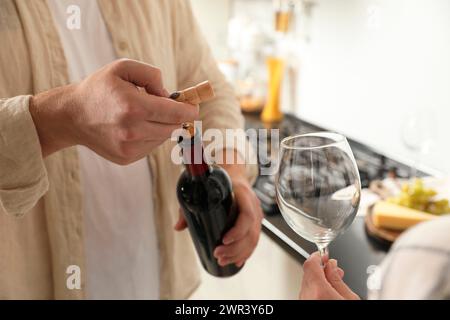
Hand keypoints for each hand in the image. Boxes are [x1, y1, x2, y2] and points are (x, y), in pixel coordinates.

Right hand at [29, 59, 198, 163]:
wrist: (72, 116)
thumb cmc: (99, 88)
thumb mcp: (123, 68)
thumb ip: (152, 75)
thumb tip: (169, 95)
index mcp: (133, 107)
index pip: (176, 113)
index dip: (189, 110)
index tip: (193, 106)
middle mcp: (133, 131)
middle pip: (173, 127)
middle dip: (176, 116)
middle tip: (170, 105)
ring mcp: (130, 148)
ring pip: (163, 137)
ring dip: (162, 125)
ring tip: (143, 113)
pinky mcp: (127, 158)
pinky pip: (151, 146)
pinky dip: (150, 135)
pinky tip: (135, 126)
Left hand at [175, 154, 262, 267]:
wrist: (234, 172)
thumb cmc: (218, 180)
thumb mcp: (202, 189)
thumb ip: (189, 206)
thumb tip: (177, 227)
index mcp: (243, 194)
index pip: (247, 215)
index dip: (237, 231)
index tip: (224, 240)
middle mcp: (253, 205)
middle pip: (250, 232)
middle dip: (235, 248)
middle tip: (218, 255)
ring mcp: (257, 214)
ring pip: (253, 238)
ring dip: (239, 253)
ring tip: (222, 260)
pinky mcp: (255, 221)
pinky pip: (254, 239)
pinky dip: (246, 252)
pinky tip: (237, 261)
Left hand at [299, 252, 359, 299]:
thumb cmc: (348, 317)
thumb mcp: (349, 298)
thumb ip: (338, 280)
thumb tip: (331, 265)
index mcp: (318, 289)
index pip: (310, 263)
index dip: (318, 256)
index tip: (324, 254)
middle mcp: (307, 295)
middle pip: (308, 272)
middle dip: (320, 268)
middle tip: (334, 270)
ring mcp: (303, 300)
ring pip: (307, 282)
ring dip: (318, 279)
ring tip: (333, 283)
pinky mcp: (302, 304)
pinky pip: (307, 292)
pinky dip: (315, 288)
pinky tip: (326, 292)